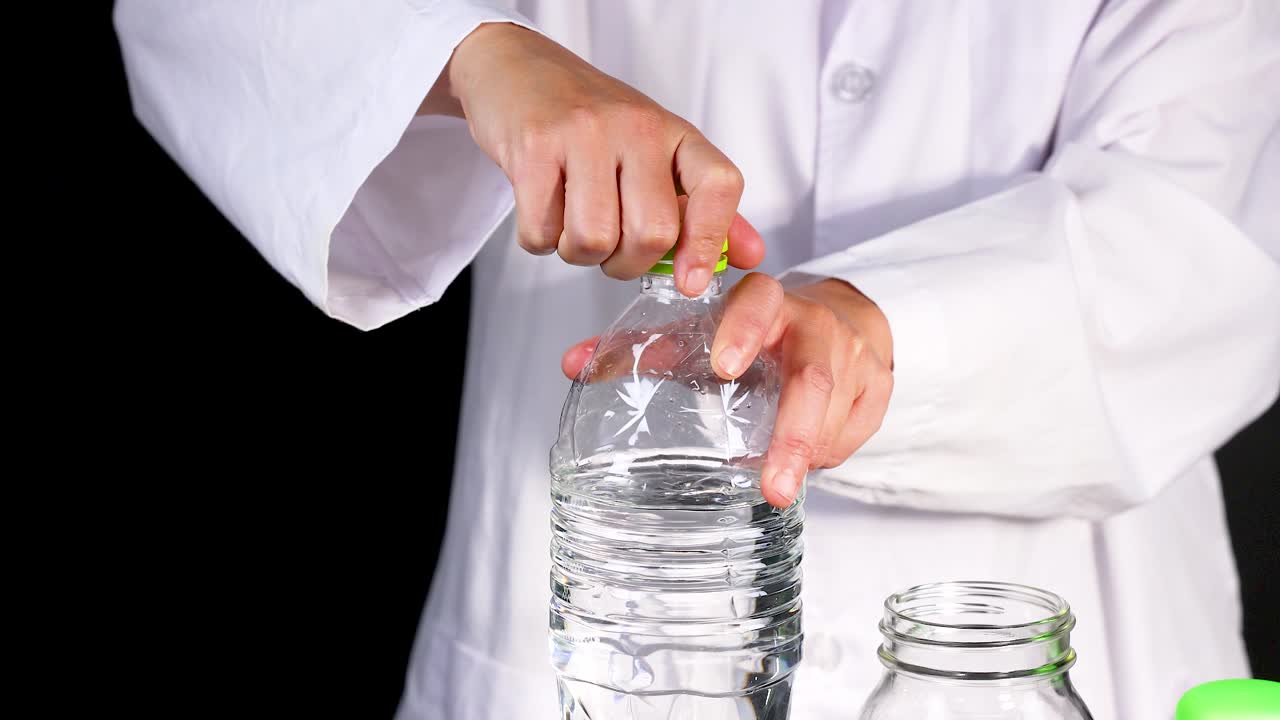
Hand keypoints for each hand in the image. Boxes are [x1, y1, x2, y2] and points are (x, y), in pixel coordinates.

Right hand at [420, 22, 763, 295]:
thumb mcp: (654, 153)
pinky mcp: (534, 146)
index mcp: (673, 132)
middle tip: (611, 249)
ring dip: (578, 254)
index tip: (691, 280)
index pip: (718, 185)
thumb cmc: (589, 122)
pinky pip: (542, 232)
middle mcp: (635, 127)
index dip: (711, 241)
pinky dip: (540, 240)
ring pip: (594, 240)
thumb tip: (748, 255)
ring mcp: (583, 133)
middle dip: (626, 264)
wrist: (518, 70)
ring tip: (572, 226)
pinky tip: (543, 212)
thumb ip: (701, 207)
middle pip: (652, 233)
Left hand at [562, 276, 893, 507]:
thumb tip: (571, 364)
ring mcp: (855, 359)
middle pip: (813, 376)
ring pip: (837, 416)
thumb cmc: (761, 332)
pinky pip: (854, 435)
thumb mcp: (707, 332)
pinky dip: (828, 456)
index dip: (741, 329)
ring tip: (778, 486)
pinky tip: (807, 467)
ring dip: (808, 455)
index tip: (722, 366)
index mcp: (768, 304)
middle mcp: (817, 327)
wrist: (845, 322)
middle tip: (771, 485)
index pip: (759, 302)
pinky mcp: (878, 391)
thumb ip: (647, 349)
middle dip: (793, 433)